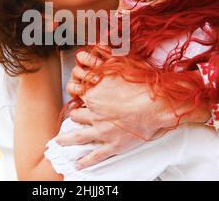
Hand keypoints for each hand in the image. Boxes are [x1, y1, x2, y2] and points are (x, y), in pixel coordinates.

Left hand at [60, 50, 209, 168]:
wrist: (158, 103)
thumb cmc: (143, 84)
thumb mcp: (119, 66)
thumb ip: (102, 62)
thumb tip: (90, 54)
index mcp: (94, 94)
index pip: (77, 93)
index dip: (76, 92)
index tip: (76, 93)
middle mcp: (94, 113)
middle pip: (76, 114)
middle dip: (76, 114)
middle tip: (74, 116)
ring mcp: (102, 130)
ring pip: (78, 136)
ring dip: (67, 140)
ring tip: (60, 142)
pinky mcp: (112, 145)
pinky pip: (95, 156)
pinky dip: (85, 161)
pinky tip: (78, 164)